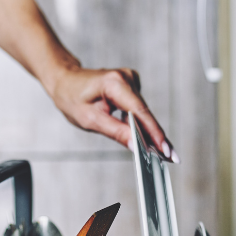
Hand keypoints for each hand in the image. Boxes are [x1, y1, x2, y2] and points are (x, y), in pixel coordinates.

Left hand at [48, 65, 178, 162]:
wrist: (65, 81)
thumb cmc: (72, 98)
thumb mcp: (90, 120)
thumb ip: (116, 132)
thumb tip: (137, 145)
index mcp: (114, 83)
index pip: (140, 111)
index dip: (155, 133)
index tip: (166, 150)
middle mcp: (126, 78)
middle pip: (145, 113)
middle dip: (156, 137)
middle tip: (171, 158)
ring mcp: (130, 80)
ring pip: (144, 112)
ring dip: (149, 132)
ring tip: (160, 152)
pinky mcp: (131, 85)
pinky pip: (139, 109)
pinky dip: (141, 123)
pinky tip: (146, 138)